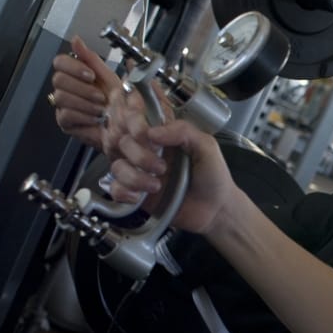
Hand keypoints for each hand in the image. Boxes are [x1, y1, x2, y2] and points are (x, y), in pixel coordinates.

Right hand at [50, 37, 120, 150]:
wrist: (128, 128)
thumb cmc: (122, 103)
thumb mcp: (110, 77)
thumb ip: (91, 59)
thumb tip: (76, 40)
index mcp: (78, 74)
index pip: (60, 62)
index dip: (74, 67)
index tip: (91, 76)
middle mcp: (69, 88)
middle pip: (58, 79)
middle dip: (83, 88)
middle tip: (100, 96)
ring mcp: (65, 105)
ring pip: (61, 97)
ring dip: (86, 103)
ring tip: (101, 109)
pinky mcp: (66, 122)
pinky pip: (66, 114)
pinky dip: (84, 116)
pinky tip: (95, 119)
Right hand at [105, 114, 236, 236]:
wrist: (216, 211)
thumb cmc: (214, 177)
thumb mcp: (206, 147)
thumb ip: (183, 131)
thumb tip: (152, 131)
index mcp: (163, 137)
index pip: (136, 121)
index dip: (134, 125)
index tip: (144, 135)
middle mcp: (149, 152)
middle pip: (123, 143)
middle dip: (139, 156)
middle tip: (162, 168)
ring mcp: (140, 173)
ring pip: (117, 167)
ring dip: (134, 177)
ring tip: (156, 186)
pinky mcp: (136, 195)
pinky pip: (115, 189)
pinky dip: (124, 192)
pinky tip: (139, 197)